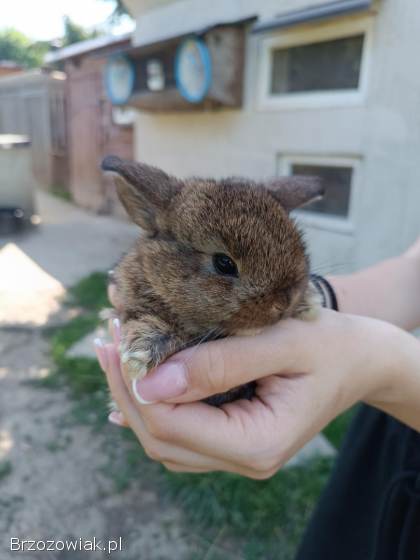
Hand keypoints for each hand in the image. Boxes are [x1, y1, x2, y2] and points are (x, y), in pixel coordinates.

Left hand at [95, 308, 418, 477]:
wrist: (361, 357)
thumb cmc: (330, 344)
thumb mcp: (280, 342)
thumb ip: (220, 364)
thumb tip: (151, 383)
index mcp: (258, 443)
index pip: (172, 426)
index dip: (135, 385)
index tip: (117, 337)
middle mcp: (244, 459)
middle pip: (160, 439)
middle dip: (125, 389)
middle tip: (107, 339)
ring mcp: (237, 453)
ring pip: (164, 440)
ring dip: (134, 396)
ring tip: (117, 349)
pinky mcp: (232, 437)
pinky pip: (180, 432)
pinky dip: (153, 404)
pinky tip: (137, 375)